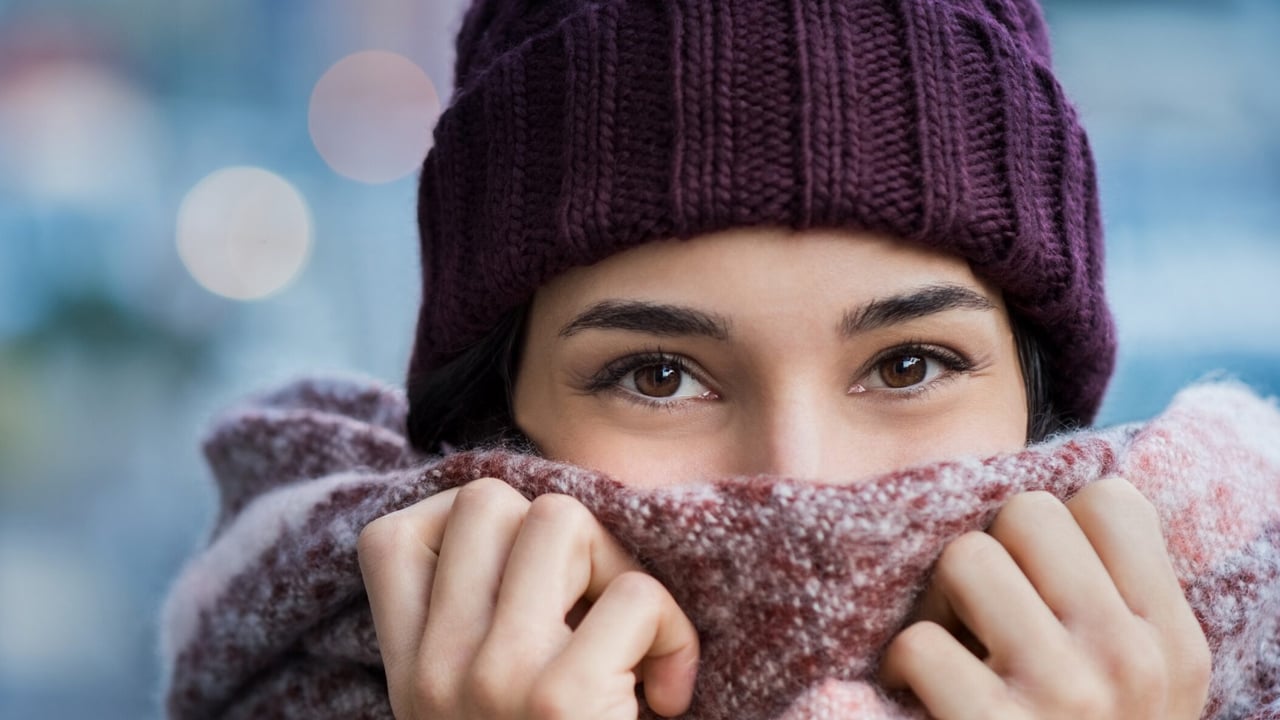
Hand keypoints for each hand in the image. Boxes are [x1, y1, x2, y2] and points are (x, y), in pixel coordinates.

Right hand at [357, 477, 699, 718]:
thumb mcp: (471, 713)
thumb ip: (474, 634)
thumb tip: (544, 525)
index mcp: (407, 675)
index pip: (393, 536)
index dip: (469, 530)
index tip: (526, 582)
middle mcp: (433, 672)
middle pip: (489, 501)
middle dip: (564, 537)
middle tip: (594, 608)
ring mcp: (491, 680)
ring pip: (561, 519)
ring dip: (618, 569)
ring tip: (630, 640)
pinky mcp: (559, 700)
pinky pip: (635, 597)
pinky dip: (673, 637)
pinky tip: (666, 700)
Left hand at [880, 477, 1211, 718]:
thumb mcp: (1143, 687)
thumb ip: (1115, 605)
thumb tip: (1045, 512)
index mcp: (1170, 640)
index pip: (1111, 500)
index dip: (1058, 528)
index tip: (1042, 579)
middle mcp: (1128, 658)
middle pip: (1028, 513)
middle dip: (992, 554)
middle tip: (983, 611)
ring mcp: (1063, 693)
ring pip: (965, 558)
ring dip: (941, 604)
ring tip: (955, 650)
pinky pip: (920, 641)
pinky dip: (906, 667)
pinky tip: (926, 696)